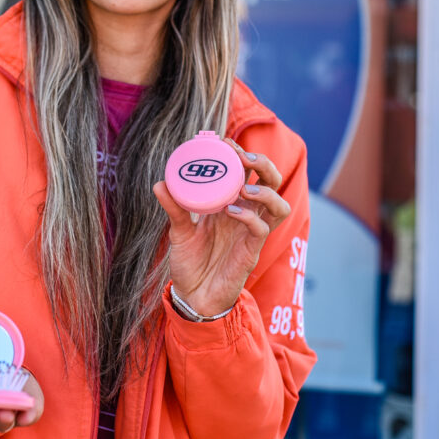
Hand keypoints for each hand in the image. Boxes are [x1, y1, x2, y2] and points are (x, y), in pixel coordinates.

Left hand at [153, 138, 291, 317]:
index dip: (242, 154)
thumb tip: (159, 183)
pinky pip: (261, 229)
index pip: (249, 173)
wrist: (192, 297)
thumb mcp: (178, 231)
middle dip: (263, 164)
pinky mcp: (252, 252)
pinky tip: (231, 212)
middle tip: (243, 157)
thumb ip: (174, 208)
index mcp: (232, 204)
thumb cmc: (191, 263)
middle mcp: (247, 215)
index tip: (224, 141)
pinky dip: (250, 217)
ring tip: (244, 187)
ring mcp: (252, 233)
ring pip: (279, 205)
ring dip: (266, 191)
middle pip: (272, 182)